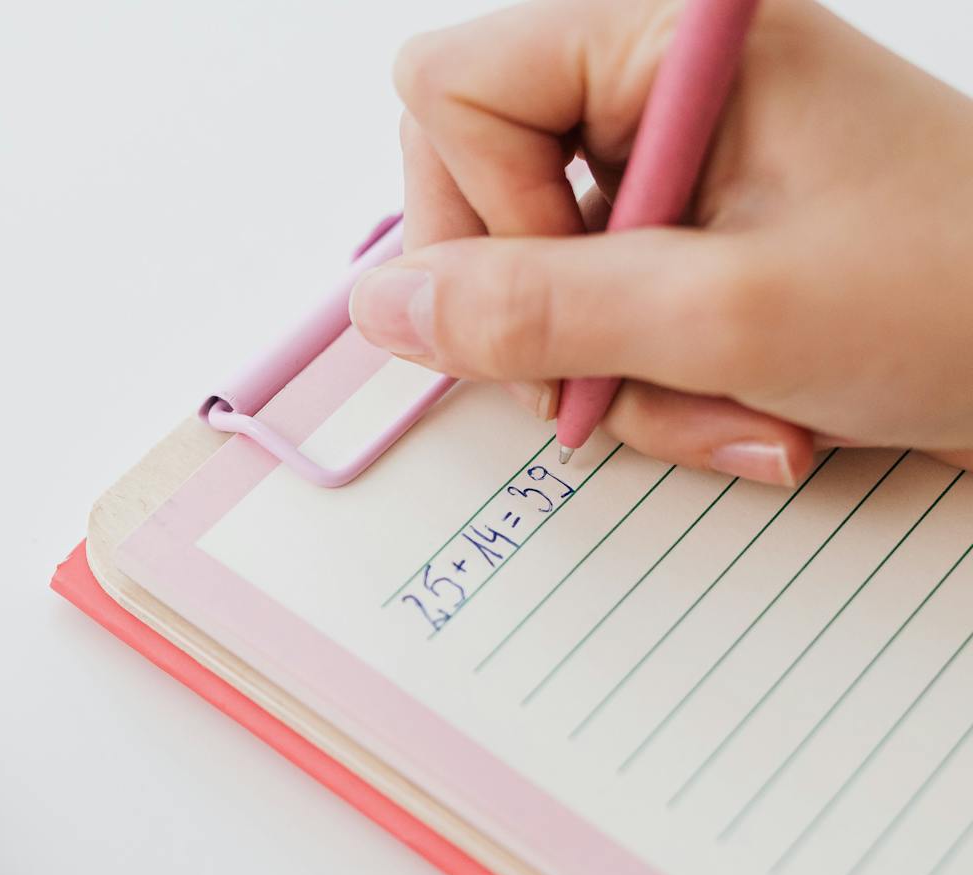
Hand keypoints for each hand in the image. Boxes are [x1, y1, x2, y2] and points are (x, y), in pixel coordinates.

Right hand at [349, 0, 972, 482]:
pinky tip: (746, 409)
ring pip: (529, 268)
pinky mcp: (693, 230)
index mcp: (670, 38)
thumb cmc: (959, 299)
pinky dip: (651, 383)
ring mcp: (677, 158)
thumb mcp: (725, 316)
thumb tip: (384, 309)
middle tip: (618, 370)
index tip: (574, 287)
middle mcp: (661, 81)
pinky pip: (594, 311)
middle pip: (471, 180)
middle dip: (537, 306)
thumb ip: (534, 310)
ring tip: (726, 406)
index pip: (452, 86)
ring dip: (607, 369)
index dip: (478, 207)